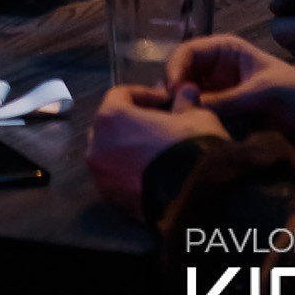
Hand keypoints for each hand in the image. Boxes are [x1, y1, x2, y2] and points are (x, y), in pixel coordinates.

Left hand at [88, 82, 226, 218]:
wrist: (198, 198)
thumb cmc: (191, 147)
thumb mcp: (196, 116)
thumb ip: (184, 103)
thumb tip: (186, 93)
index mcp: (111, 118)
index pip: (120, 95)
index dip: (145, 94)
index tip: (166, 101)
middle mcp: (97, 147)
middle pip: (111, 125)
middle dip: (133, 122)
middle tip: (160, 124)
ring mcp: (102, 178)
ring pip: (112, 154)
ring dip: (131, 149)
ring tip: (158, 152)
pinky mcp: (113, 202)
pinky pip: (118, 179)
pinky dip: (131, 173)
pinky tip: (156, 174)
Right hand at [166, 34, 294, 139]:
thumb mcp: (263, 92)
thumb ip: (228, 99)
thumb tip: (190, 108)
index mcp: (225, 50)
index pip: (188, 52)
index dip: (175, 68)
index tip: (171, 90)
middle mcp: (215, 69)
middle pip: (180, 76)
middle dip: (171, 92)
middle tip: (167, 114)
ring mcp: (216, 94)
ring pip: (184, 99)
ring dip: (178, 110)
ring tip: (174, 127)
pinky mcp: (220, 117)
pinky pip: (197, 117)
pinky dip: (189, 124)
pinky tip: (187, 135)